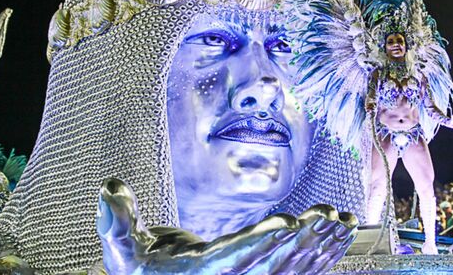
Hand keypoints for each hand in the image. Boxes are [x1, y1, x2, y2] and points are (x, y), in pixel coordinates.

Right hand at [97, 178, 357, 274]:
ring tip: (344, 221)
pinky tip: (341, 232)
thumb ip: (116, 222)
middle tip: (329, 217)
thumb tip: (108, 187)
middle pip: (273, 263)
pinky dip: (324, 251)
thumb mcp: (123, 252)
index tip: (284, 224)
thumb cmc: (145, 271)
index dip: (259, 242)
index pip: (234, 258)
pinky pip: (300, 269)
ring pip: (293, 268)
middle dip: (303, 241)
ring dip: (321, 244)